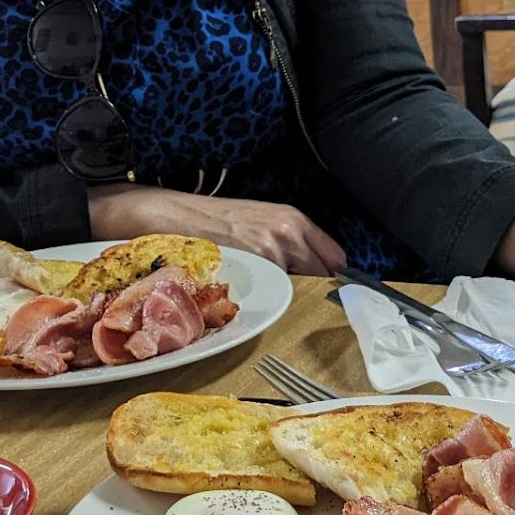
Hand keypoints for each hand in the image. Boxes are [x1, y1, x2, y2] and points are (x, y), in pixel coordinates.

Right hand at [87, 182, 346, 275]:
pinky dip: (268, 296)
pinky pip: (275, 293)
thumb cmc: (218, 220)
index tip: (328, 286)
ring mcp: (273, 252)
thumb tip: (316, 267)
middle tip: (296, 292)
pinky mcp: (254, 269)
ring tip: (266, 287)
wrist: (178, 217)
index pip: (335, 257)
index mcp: (294, 219)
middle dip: (314, 286)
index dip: (332, 274)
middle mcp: (289, 233)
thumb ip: (290, 240)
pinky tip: (251, 288)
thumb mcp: (262, 220)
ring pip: (300, 286)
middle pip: (323, 274)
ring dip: (290, 292)